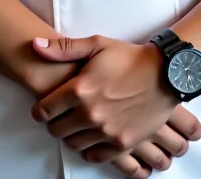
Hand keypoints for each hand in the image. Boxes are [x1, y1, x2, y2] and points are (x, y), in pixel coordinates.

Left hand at [31, 35, 200, 166]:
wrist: (165, 74)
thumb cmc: (130, 57)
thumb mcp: (97, 45)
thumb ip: (64, 48)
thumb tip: (35, 44)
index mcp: (80, 90)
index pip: (45, 110)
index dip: (41, 109)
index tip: (44, 108)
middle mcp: (90, 114)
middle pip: (57, 130)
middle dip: (54, 123)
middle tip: (60, 116)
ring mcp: (106, 131)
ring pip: (74, 144)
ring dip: (71, 136)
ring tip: (76, 125)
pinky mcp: (122, 143)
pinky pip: (95, 156)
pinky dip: (89, 150)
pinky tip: (91, 138)